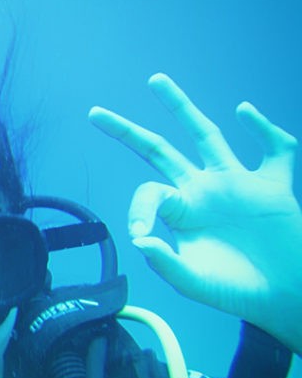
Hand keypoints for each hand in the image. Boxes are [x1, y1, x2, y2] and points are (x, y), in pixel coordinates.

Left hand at [89, 73, 301, 352]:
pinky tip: (244, 111)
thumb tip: (140, 240)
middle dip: (128, 132)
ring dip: (180, 107)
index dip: (139, 207)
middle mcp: (202, 191)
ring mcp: (236, 184)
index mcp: (181, 212)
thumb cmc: (235, 290)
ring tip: (155, 81)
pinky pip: (275, 150)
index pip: (149, 192)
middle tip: (94, 113)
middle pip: (159, 150)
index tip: (141, 233)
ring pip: (205, 135)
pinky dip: (264, 129)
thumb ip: (166, 265)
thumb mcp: (194, 282)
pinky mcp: (273, 186)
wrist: (283, 296)